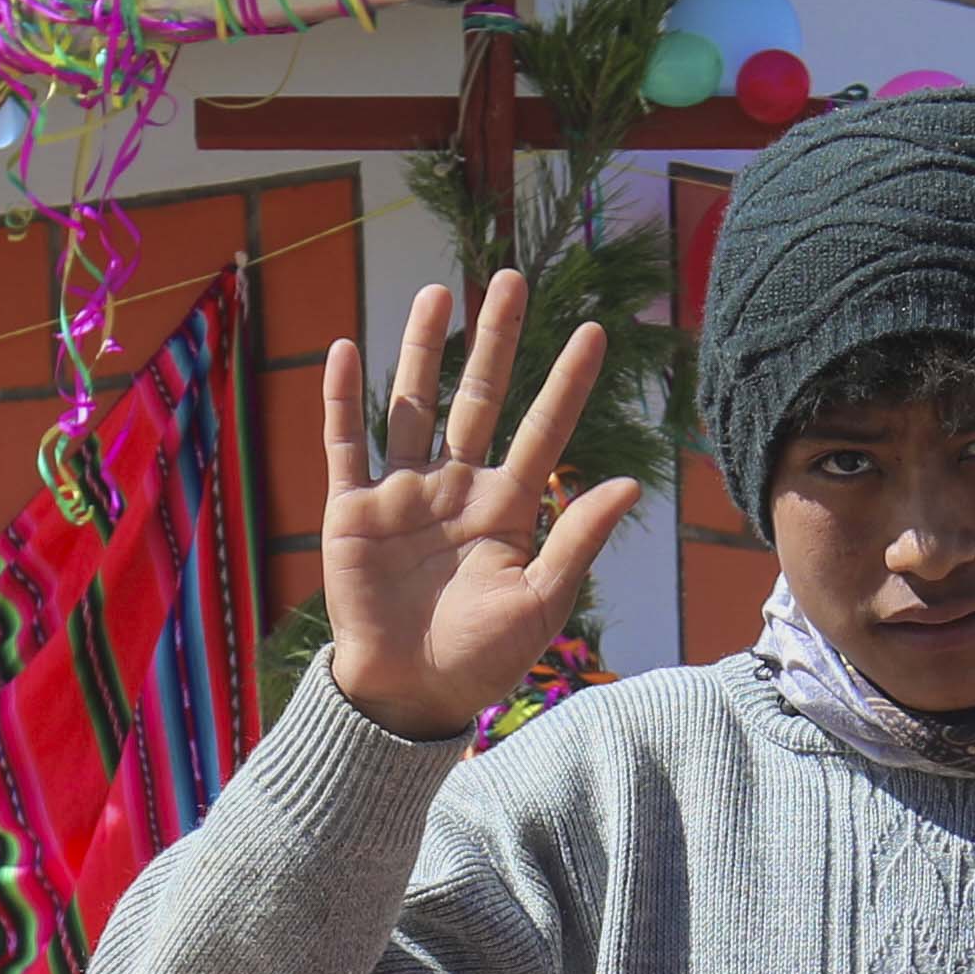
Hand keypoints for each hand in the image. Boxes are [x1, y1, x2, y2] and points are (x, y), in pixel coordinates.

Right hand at [310, 266, 641, 742]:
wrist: (408, 694)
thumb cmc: (481, 658)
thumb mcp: (541, 602)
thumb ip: (577, 539)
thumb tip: (631, 482)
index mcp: (506, 508)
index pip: (543, 430)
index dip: (567, 382)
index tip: (595, 332)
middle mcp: (456, 487)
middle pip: (478, 397)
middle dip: (496, 340)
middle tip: (511, 279)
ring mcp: (403, 494)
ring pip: (413, 404)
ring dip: (423, 350)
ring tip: (438, 293)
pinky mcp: (353, 511)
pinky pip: (346, 443)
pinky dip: (343, 399)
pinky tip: (347, 349)